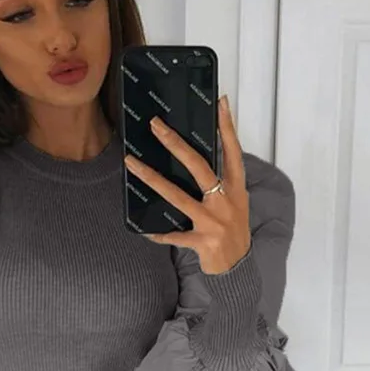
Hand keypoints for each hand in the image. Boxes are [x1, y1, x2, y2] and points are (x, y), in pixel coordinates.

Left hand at [124, 95, 250, 275]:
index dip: (228, 128)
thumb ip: (222, 183)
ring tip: (131, 163)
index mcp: (236, 189)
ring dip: (152, 178)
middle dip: (176, 144)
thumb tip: (198, 159)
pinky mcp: (203, 241)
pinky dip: (160, 234)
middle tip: (155, 125)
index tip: (221, 102)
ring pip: (178, 196)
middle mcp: (226, 201)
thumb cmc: (233, 231)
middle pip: (199, 166)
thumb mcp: (236, 204)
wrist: (238, 268)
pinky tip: (144, 230)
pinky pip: (175, 235)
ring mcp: (214, 222)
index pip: (232, 152)